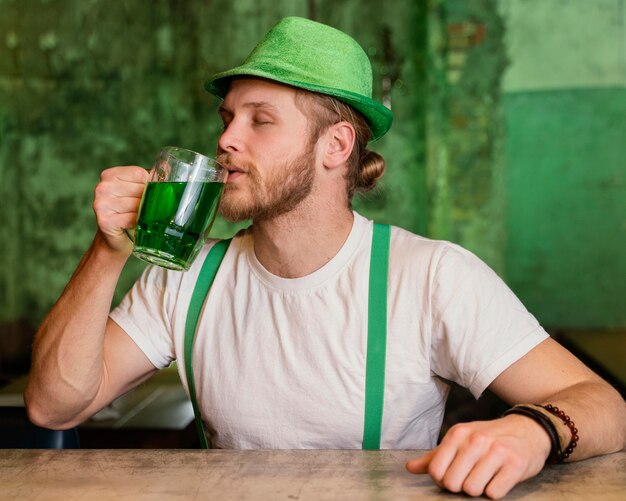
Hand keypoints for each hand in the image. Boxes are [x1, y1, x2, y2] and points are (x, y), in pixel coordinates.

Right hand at [92, 166, 149, 253]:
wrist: (116, 239)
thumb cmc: (129, 212)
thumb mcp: (139, 191)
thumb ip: (151, 177)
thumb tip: (166, 166)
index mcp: (109, 175)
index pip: (139, 174)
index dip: (150, 185)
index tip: (149, 194)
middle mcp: (102, 188)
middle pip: (139, 189)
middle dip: (148, 200)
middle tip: (148, 208)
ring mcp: (101, 204)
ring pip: (137, 204)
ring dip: (145, 213)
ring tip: (142, 216)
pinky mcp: (105, 221)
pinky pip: (132, 218)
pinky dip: (138, 222)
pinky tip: (136, 224)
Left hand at [405, 415, 550, 498]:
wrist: (528, 429)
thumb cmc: (489, 438)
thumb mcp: (461, 440)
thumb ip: (435, 456)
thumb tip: (410, 468)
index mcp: (458, 434)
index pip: (436, 470)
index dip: (442, 481)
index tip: (453, 476)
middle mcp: (476, 440)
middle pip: (452, 483)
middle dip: (460, 487)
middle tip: (471, 478)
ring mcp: (496, 451)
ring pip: (472, 490)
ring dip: (478, 490)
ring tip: (485, 478)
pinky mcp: (516, 465)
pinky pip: (494, 493)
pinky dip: (495, 491)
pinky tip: (499, 479)